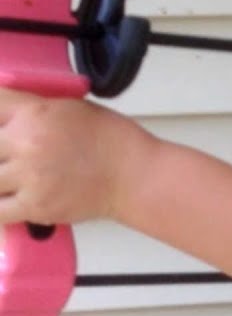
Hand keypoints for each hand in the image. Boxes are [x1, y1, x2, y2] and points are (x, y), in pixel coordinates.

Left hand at [0, 88, 148, 224]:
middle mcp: (25, 143)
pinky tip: (7, 202)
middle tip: (10, 159)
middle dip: (0, 151)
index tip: (5, 128)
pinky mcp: (35, 206)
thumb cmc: (112, 141)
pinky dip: (0, 207)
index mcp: (33, 114)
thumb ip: (32, 109)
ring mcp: (28, 176)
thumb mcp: (70, 108)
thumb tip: (7, 112)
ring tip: (11, 179)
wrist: (135, 176)